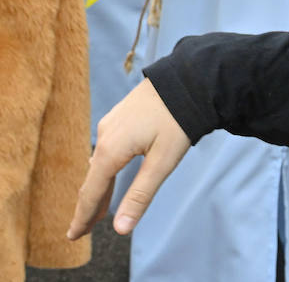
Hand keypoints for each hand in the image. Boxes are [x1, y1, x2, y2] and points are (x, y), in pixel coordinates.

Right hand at [67, 79, 191, 239]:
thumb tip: (120, 229)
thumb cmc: (178, 120)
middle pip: (92, 179)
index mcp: (111, 151)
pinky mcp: (121, 116)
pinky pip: (106, 149)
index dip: (83, 216)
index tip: (72, 236)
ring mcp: (111, 124)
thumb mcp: (163, 162)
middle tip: (81, 231)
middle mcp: (105, 137)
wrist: (188, 78)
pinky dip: (104, 168)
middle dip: (88, 206)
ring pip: (99, 163)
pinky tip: (108, 174)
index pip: (91, 192)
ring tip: (96, 210)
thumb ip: (140, 195)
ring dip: (97, 187)